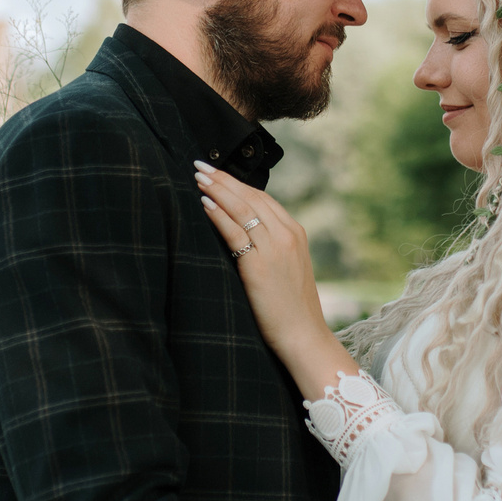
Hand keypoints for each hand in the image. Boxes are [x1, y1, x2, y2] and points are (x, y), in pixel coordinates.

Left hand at [195, 164, 353, 396]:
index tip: (216, 172)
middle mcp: (287, 235)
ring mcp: (274, 249)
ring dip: (217, 190)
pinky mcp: (259, 266)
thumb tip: (245, 234)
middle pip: (251, 197)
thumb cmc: (292, 308)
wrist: (304, 335)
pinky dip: (219, 215)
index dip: (237, 183)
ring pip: (242, 209)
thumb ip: (272, 247)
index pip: (263, 197)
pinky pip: (235, 232)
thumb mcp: (288, 268)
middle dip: (223, 179)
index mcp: (295, 233)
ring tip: (198, 177)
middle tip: (200, 165)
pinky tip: (204, 203)